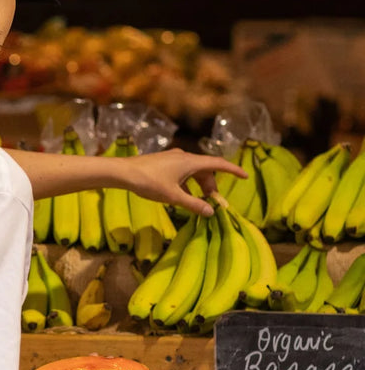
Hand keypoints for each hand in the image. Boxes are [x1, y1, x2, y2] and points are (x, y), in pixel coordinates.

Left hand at [121, 149, 245, 219]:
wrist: (123, 172)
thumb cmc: (149, 182)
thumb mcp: (174, 197)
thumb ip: (194, 204)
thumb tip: (211, 212)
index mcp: (190, 162)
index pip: (218, 164)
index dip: (233, 170)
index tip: (245, 176)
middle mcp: (184, 157)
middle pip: (205, 170)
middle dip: (211, 186)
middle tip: (212, 203)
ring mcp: (173, 159)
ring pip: (193, 172)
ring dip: (199, 186)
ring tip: (198, 202)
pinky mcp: (164, 163)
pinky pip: (182, 173)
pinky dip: (187, 184)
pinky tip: (181, 197)